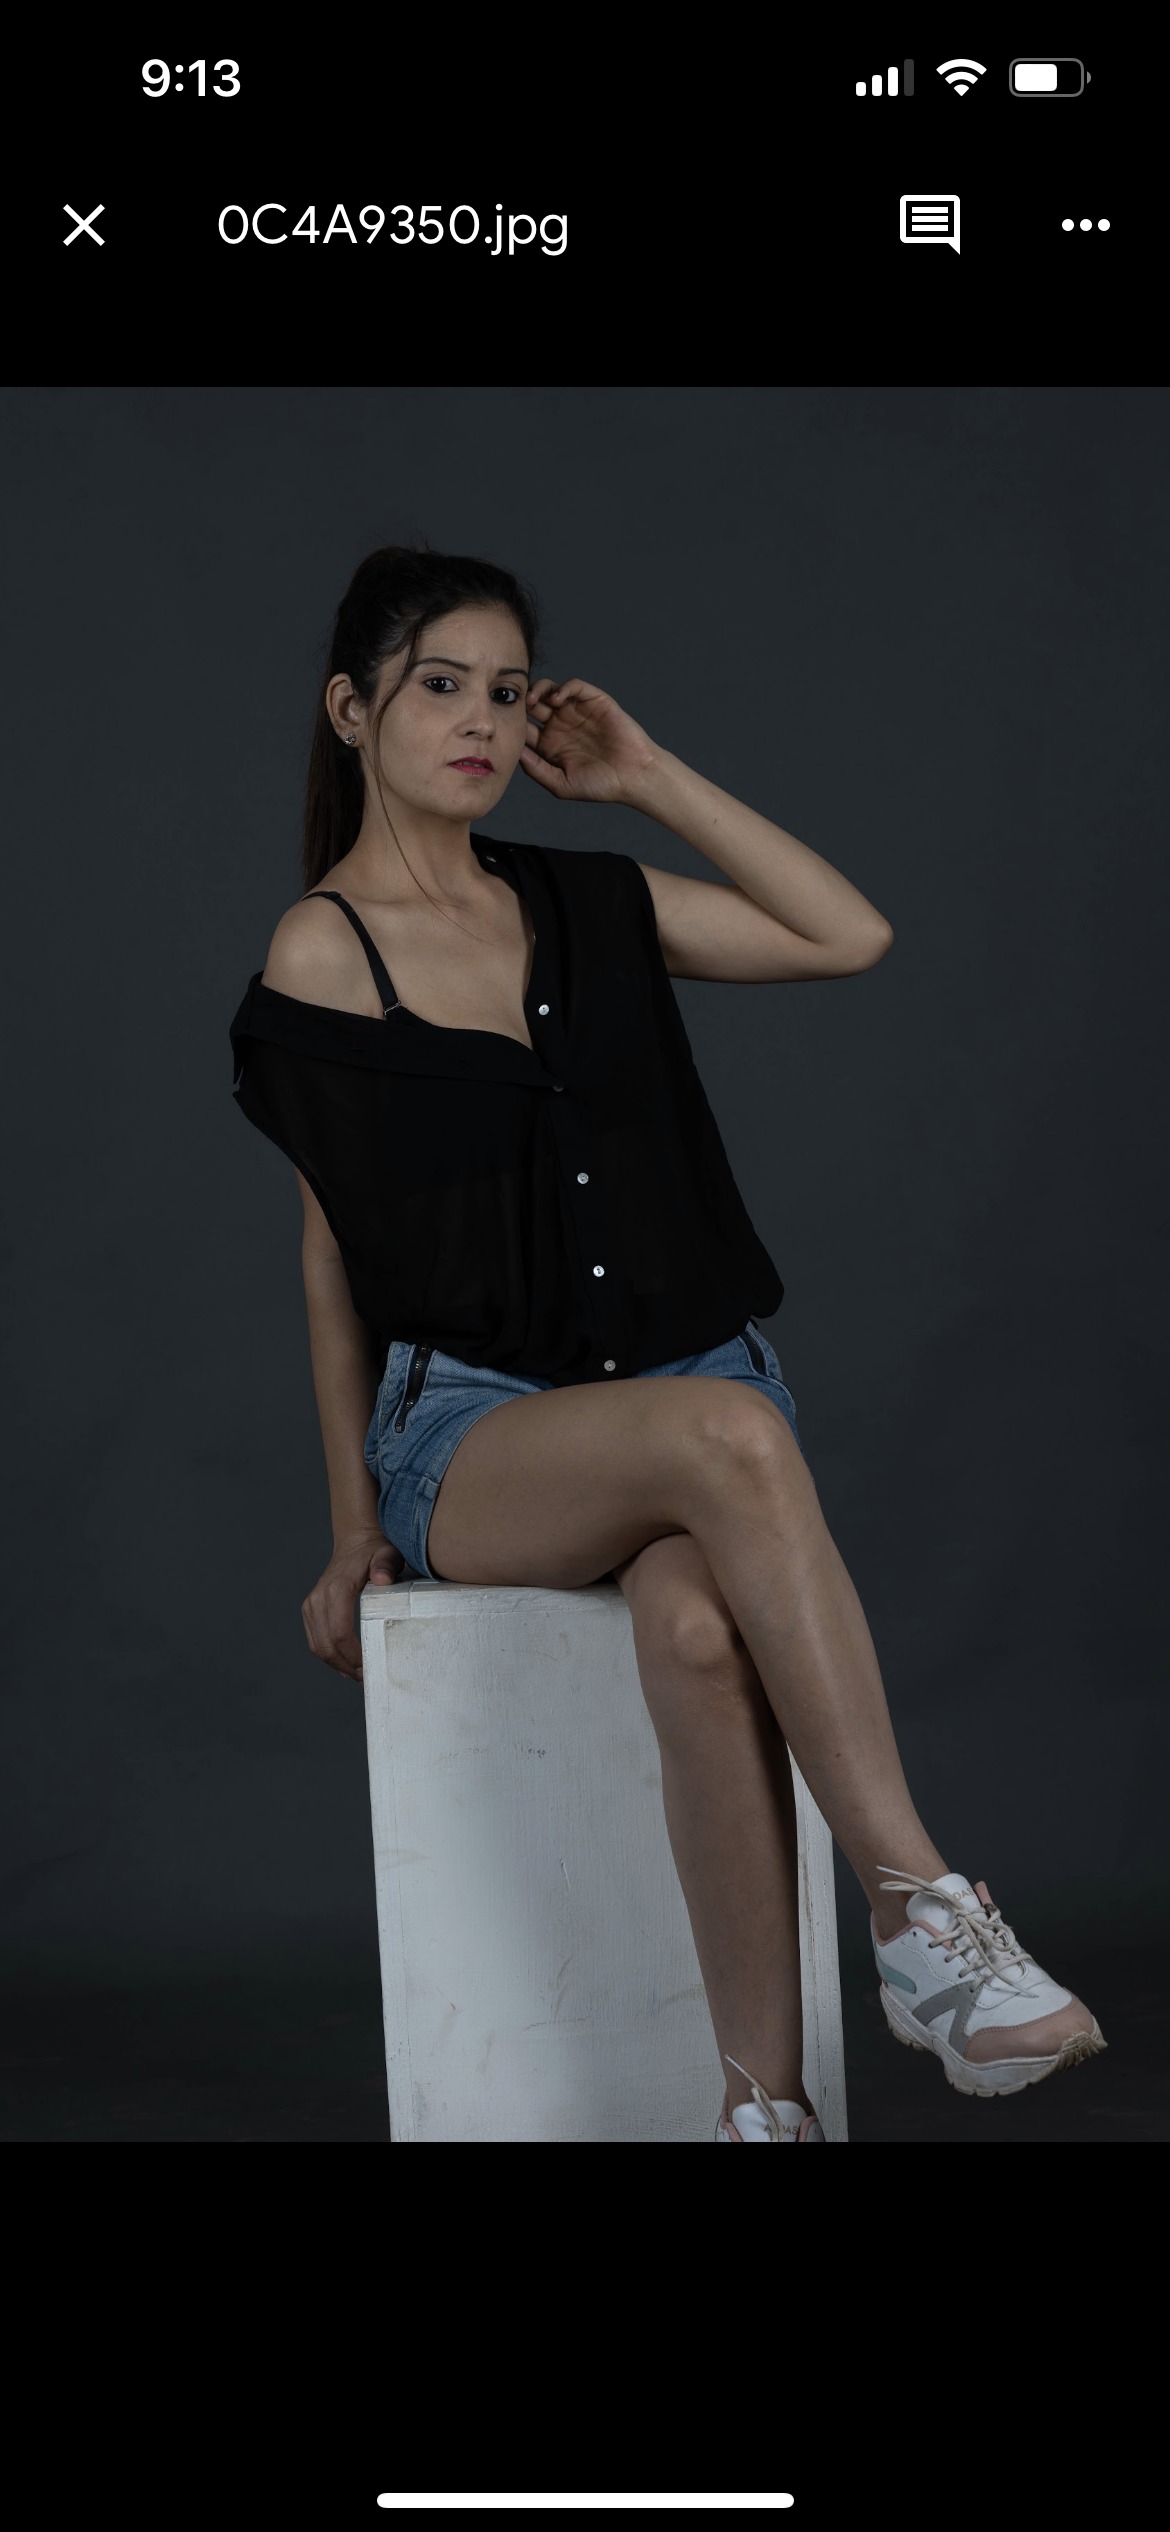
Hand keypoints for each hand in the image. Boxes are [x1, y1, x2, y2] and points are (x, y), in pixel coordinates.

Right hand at [301, 1527, 403, 1683]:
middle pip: (326, 1644)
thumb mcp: (388, 1554)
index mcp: (338, 1588)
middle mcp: (319, 1597)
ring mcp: (311, 1603)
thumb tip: (382, 1579)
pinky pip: (315, 1639)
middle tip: (366, 1678)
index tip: (369, 1668)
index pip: (340, 1632)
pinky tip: (344, 1665)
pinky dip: (328, 1655)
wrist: (355, 1542)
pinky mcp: (310, 1609)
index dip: (353, 1656)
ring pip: (317, 1645)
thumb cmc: (375, 1551)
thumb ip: (386, 1565)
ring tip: (357, 1675)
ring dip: (336, 1664)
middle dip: (345, 1666)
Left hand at [520, 677, 658, 805]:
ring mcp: (577, 712)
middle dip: (521, 701)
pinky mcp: (595, 702)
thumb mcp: (561, 784)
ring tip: (533, 699)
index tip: (505, 723)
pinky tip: (557, 698)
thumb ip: (536, 769)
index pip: (524, 727)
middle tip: (515, 705)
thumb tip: (514, 752)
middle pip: (533, 705)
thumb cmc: (601, 785)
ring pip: (550, 690)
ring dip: (538, 690)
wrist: (633, 777)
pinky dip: (564, 687)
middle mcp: (561, 726)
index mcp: (550, 745)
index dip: (513, 722)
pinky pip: (575, 686)